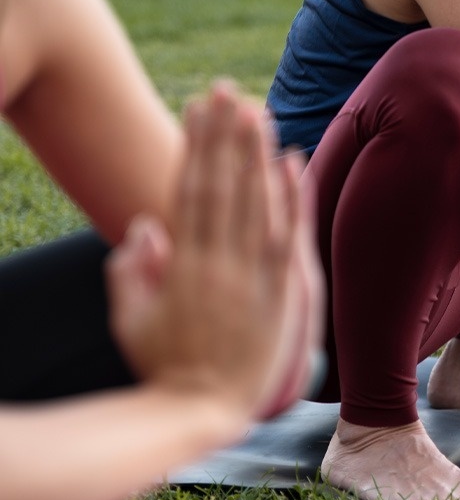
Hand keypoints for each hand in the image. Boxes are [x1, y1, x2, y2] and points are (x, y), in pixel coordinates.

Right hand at [105, 82, 320, 421]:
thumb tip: (147, 223)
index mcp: (181, 264)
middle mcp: (218, 261)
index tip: (196, 109)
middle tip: (228, 89)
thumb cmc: (163, 365)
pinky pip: (288, 233)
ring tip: (257, 109)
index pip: (189, 189)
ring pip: (256, 200)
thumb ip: (129, 270)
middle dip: (225, 135)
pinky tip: (292, 159)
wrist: (205, 410)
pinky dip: (291, 195)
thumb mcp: (128, 319)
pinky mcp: (283, 290)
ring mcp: (253, 275)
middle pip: (223, 184)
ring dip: (256, 152)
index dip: (194, 146)